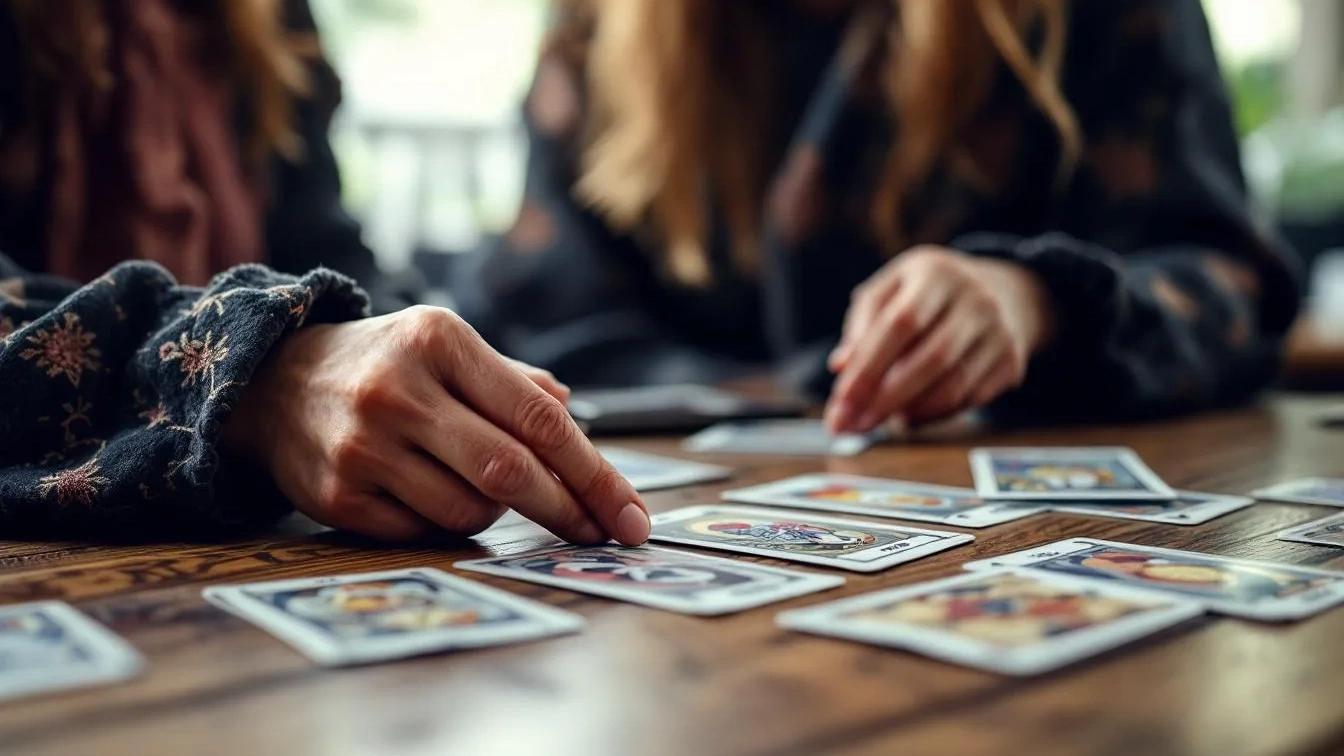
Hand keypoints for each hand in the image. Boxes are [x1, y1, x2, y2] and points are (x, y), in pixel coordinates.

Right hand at [223, 305, 649, 544]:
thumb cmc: (387, 364)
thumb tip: (572, 414)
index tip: (632, 516)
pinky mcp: (337, 494)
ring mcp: (364, 446)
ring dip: (498, 514)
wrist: (270, 383)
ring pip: (470, 510)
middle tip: (600, 535)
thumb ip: (514, 382)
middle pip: (511, 471)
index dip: (595, 474)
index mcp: (439, 340)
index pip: (540, 419)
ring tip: (483, 488)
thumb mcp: (447, 347)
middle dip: (567, 510)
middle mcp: (400, 390)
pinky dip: (447, 524)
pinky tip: (433, 495)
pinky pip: (423, 531)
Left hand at [825, 247, 1054, 431]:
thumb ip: (863, 323)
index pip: (899, 324)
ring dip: (909, 412)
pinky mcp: (1012, 362)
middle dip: (885, 399)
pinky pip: (969, 400)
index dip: (868, 367)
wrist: (1007, 292)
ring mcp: (1000, 331)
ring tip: (877, 421)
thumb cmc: (931, 292)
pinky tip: (909, 416)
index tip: (841, 401)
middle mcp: (976, 299)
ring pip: (952, 386)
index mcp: (936, 273)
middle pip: (929, 360)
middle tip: (853, 424)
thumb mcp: (893, 288)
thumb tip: (841, 367)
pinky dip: (933, 415)